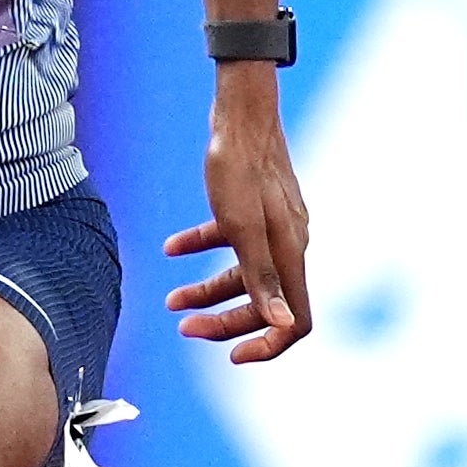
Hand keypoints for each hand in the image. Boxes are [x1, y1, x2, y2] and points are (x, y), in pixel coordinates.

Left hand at [162, 75, 313, 360]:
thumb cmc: (240, 165)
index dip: (267, 345)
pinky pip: (231, 241)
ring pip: (243, 275)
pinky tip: (172, 247)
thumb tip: (282, 325)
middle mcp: (289, 246)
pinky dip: (202, 248)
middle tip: (183, 327)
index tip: (231, 356)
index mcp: (291, 255)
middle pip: (263, 303)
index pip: (295, 321)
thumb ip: (260, 277)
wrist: (240, 111)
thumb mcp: (241, 226)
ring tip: (171, 300)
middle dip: (224, 321)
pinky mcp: (256, 209)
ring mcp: (274, 227)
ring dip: (207, 292)